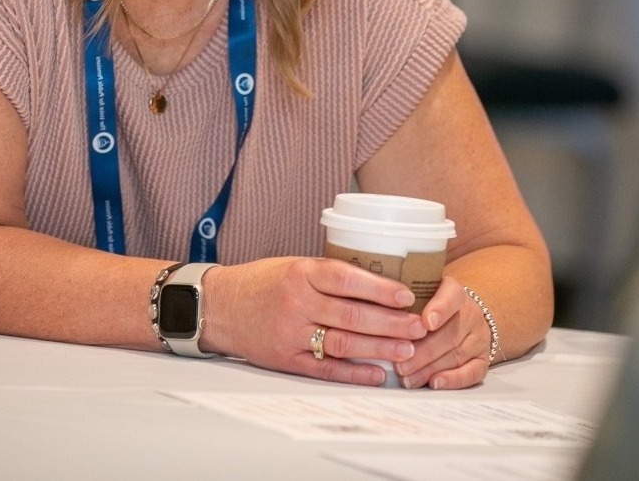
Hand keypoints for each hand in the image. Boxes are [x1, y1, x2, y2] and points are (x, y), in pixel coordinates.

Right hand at [201, 257, 429, 384]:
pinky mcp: (284, 358)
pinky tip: (375, 373)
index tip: (406, 295)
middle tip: (419, 326)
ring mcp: (289, 333)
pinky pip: (325, 367)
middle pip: (351, 314)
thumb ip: (327, 275)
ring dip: (379, 347)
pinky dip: (353, 372)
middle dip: (390, 322)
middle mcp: (295, 302)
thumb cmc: (261, 282)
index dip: (379, 288)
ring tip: (407, 349)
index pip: (346, 278)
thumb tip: (377, 284)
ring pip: (343, 342)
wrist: (219, 306)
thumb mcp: (292, 266)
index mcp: (299, 273)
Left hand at [393, 277, 492, 389]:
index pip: (451, 296)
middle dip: (422, 351)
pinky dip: (453, 380)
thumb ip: (402, 299)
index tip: (425, 322)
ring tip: (406, 377)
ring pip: (456, 354)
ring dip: (429, 368)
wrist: (460, 315)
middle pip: (449, 333)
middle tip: (398, 364)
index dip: (439, 309)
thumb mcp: (419, 292)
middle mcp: (470, 313)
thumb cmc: (429, 304)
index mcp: (454, 291)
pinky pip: (471, 372)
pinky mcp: (482, 359)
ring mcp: (478, 338)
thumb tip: (374, 307)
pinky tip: (435, 383)